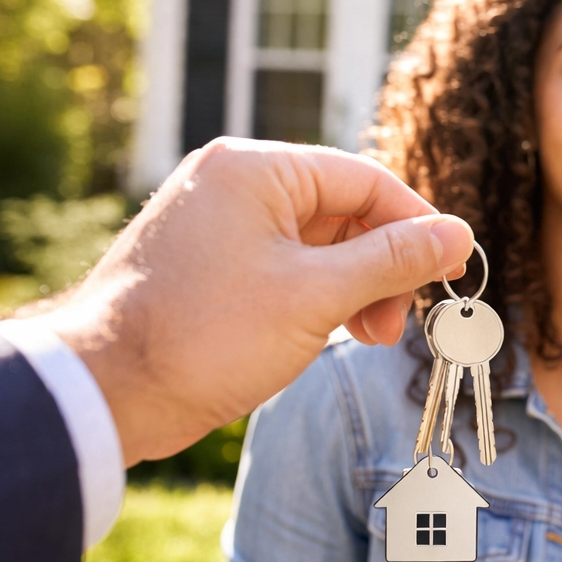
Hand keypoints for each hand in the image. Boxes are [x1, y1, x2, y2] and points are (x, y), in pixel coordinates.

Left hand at [36, 138, 472, 465]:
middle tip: (400, 323)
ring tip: (369, 338)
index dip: (417, 227)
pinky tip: (329, 333)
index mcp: (254, 168)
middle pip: (342, 210)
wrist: (103, 392)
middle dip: (382, 268)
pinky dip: (316, 295)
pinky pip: (281, 263)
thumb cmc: (205, 336)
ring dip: (353, 288)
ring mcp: (214, 221)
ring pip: (314, 242)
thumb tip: (458, 234)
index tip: (451, 271)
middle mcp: (230, 181)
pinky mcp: (205, 262)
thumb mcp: (318, 296)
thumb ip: (393, 261)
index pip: (366, 180)